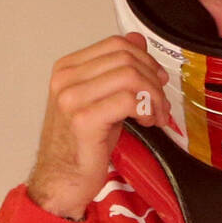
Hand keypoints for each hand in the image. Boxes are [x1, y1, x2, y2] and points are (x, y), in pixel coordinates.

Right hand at [27, 34, 170, 219]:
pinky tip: (146, 123)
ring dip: (153, 96)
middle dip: (153, 79)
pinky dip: (146, 110)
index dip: (145, 59)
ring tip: (154, 115)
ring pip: (130, 76)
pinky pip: (128, 100)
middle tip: (159, 102)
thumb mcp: (101, 99)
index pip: (116, 45)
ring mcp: (72, 98)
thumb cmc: (82, 144)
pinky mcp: (84, 120)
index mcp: (67, 68)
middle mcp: (66, 79)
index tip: (157, 80)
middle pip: (126, 58)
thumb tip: (138, 41)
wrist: (62, 180)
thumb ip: (117, 71)